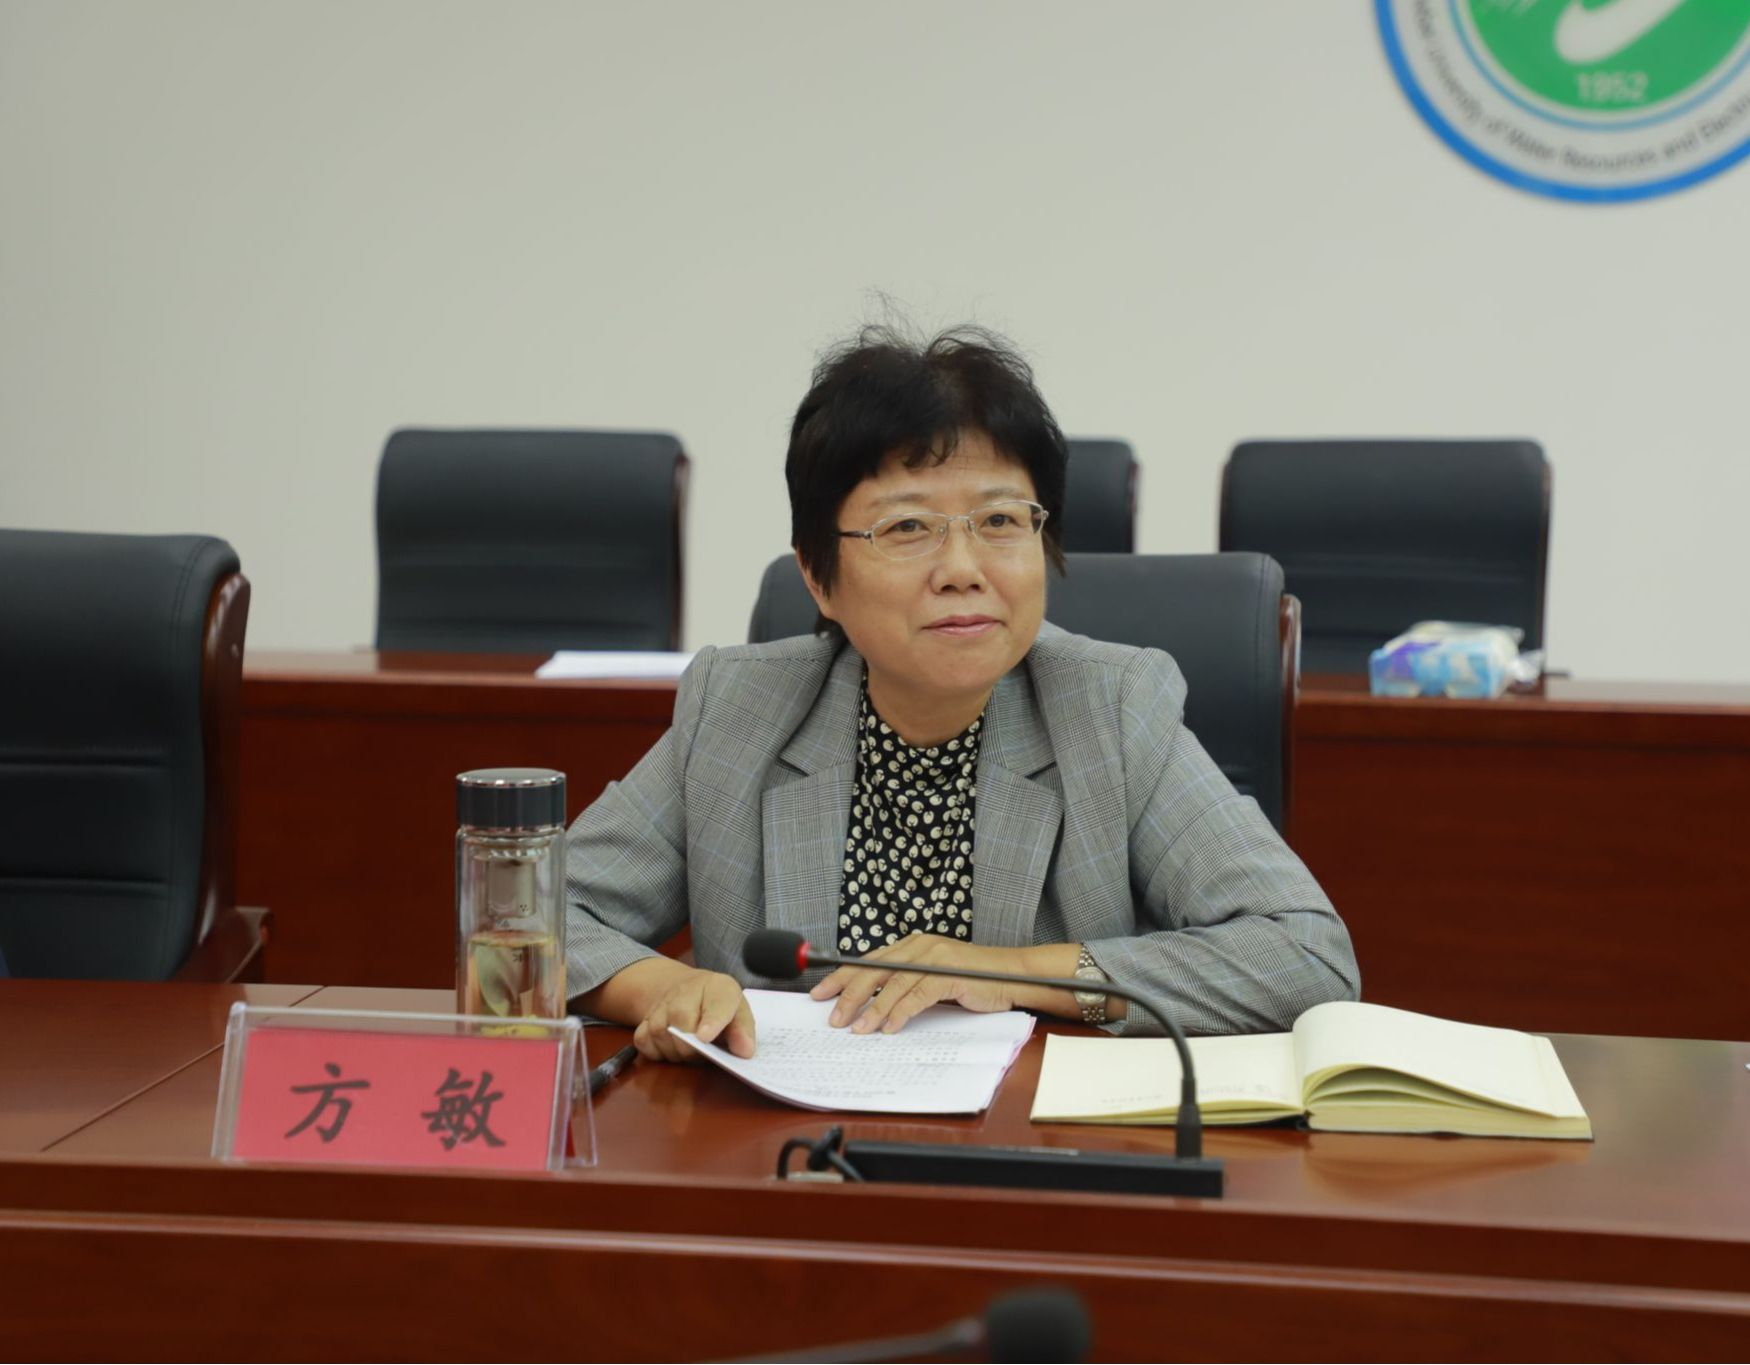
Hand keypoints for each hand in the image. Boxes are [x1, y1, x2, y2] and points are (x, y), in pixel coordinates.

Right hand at [631, 967, 755, 1063]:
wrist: (687, 989)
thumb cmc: (717, 1005)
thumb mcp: (738, 1011)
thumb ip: (743, 1031)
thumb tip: (745, 1051)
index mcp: (718, 987)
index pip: (716, 1003)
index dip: (712, 1021)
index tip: (706, 1038)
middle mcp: (685, 990)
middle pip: (681, 1019)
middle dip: (692, 1046)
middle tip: (704, 1054)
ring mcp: (661, 1004)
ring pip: (660, 1033)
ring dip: (676, 1052)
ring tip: (690, 1051)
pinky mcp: (644, 1020)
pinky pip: (644, 1041)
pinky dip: (657, 1052)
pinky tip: (671, 1048)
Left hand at [809, 933, 1020, 1034]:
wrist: (1012, 975)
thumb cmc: (974, 979)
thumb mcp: (933, 978)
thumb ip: (906, 985)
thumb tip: (871, 1007)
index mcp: (912, 945)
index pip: (868, 961)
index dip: (841, 977)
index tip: (820, 993)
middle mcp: (919, 946)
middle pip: (874, 970)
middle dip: (848, 993)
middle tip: (832, 1015)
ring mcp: (934, 958)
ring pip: (893, 984)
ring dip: (871, 1008)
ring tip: (856, 1028)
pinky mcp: (949, 973)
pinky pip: (917, 994)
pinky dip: (900, 1012)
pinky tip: (888, 1027)